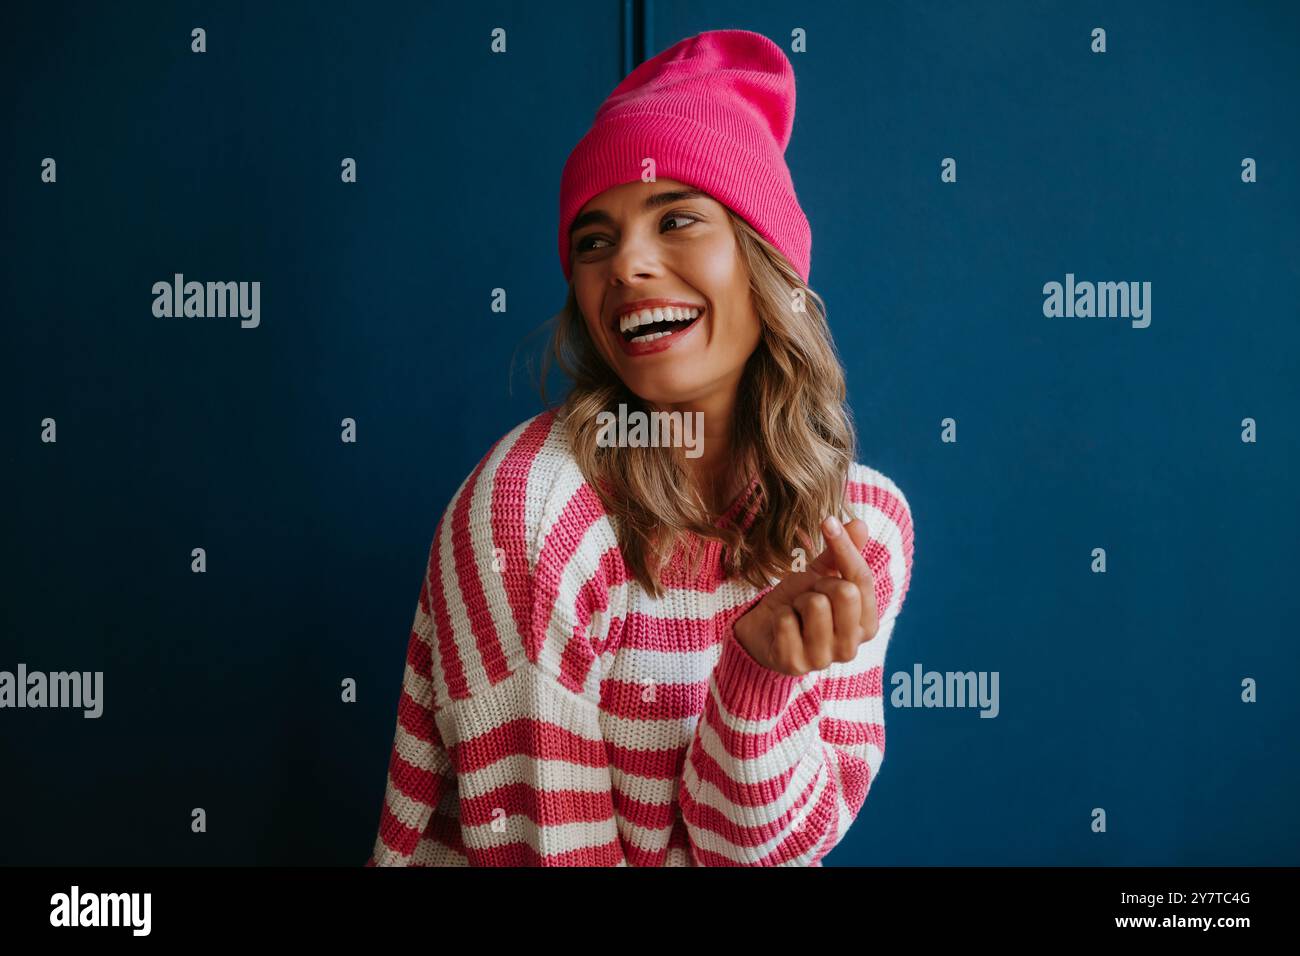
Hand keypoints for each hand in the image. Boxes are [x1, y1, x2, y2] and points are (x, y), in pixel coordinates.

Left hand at [733, 516, 878, 675]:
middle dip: (819, 584)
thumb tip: (860, 523)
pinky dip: (779, 615)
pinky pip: (787, 621)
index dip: (845, 547)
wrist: (763, 629)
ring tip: (796, 612)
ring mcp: (823, 659)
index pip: (862, 579)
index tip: (828, 521)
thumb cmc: (799, 602)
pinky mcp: (795, 665)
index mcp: (866, 625)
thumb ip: (842, 552)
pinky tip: (780, 627)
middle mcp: (851, 647)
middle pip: (846, 592)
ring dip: (798, 601)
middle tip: (808, 595)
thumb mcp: (821, 574)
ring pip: (816, 605)